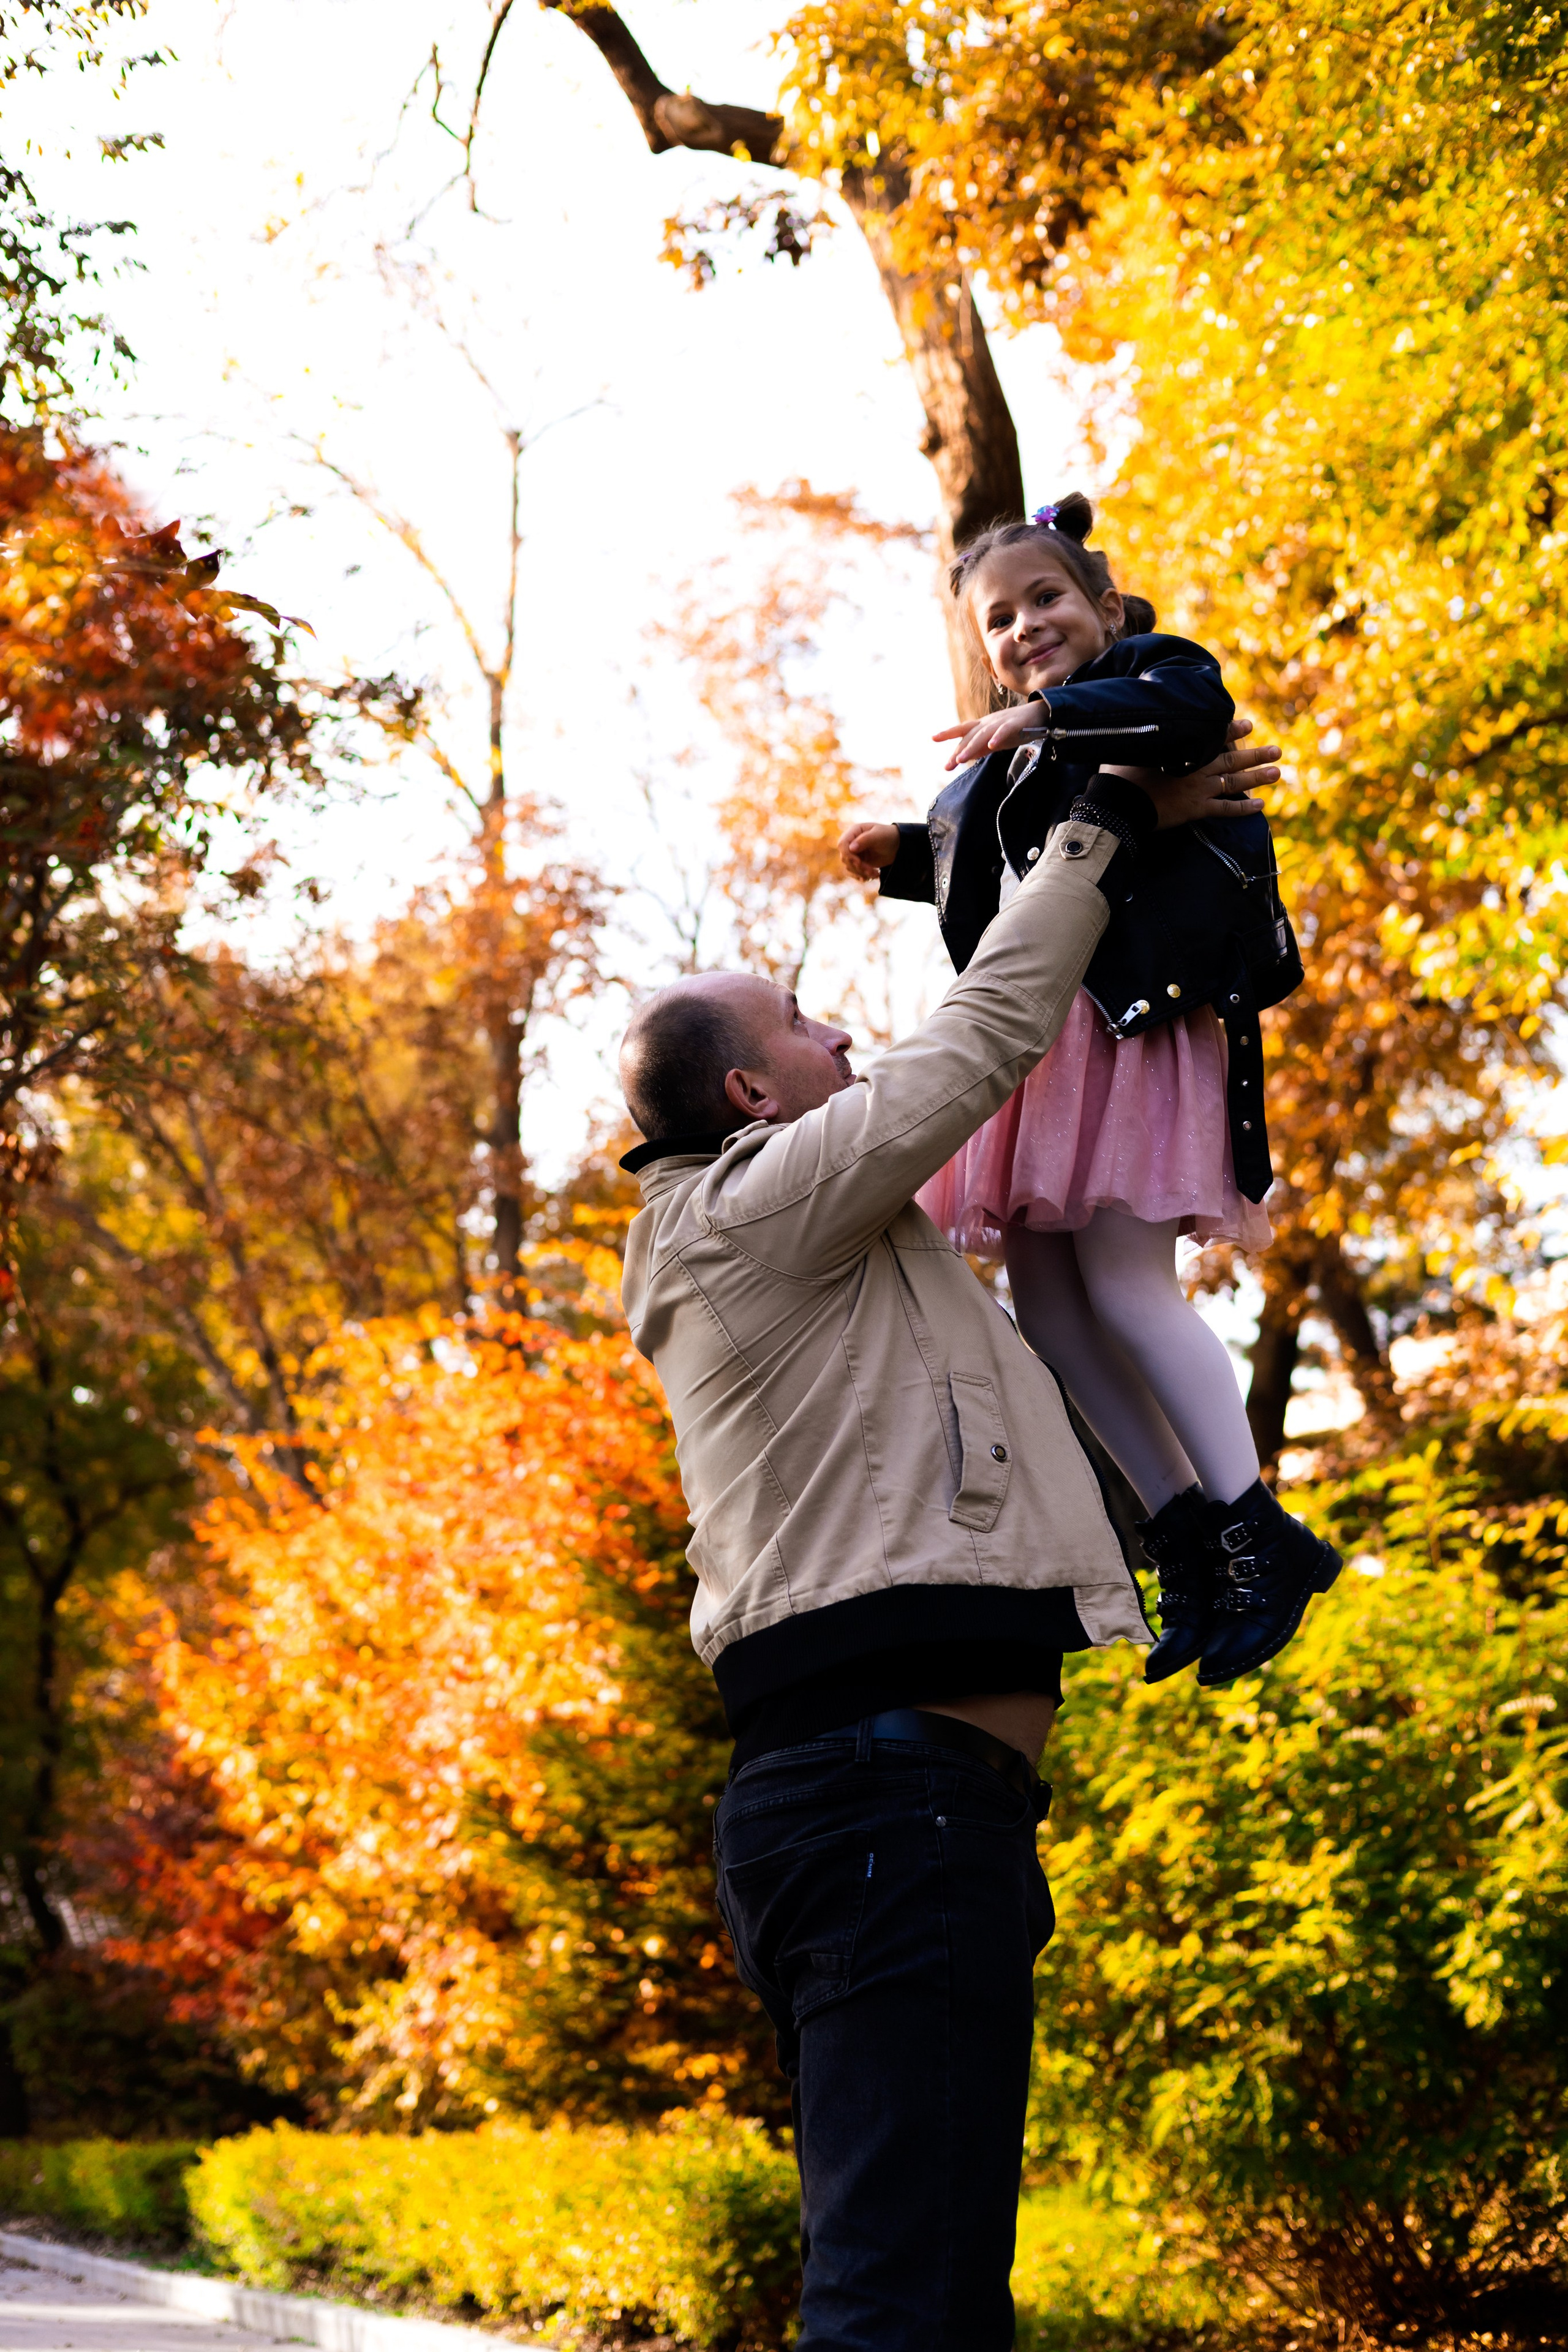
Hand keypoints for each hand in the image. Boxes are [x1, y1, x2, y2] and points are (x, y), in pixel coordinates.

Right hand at [839, 820, 901, 880]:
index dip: (848, 855)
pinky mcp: (858, 862)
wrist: (897, 845)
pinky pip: (854, 872)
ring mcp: (854, 853)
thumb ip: (865, 840)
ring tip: (875, 874)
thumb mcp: (878, 836)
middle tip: (871, 870)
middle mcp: (851, 842)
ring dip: (861, 873)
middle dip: (857, 867)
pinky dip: (861, 876)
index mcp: (853, 832)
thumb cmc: (888, 836)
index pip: (842, 844)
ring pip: (849, 867)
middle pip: (845, 858)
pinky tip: (869, 878)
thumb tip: (851, 848)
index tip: (859, 862)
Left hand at [932, 704, 1043, 772]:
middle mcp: (989, 722)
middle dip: (958, 751)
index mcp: (983, 725)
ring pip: (983, 734)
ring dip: (972, 747)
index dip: (948, 733)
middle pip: (970, 736)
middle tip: (947, 766)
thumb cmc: (1016, 728)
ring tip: (961, 759)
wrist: (1040, 713)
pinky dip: (998, 737)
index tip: (933, 738)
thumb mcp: (995, 739)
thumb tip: (965, 756)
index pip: (962, 729)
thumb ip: (981, 747)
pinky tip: (992, 746)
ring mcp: (1001, 722)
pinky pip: (1005, 731)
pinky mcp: (1015, 724)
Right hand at [1104, 717, 1280, 830]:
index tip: (1248, 725)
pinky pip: (1225, 809)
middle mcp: (1197, 768)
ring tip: (1276, 772)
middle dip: (1256, 755)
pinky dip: (1243, 808)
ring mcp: (1199, 789)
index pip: (1214, 738)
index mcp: (1184, 751)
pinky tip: (1260, 806)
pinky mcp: (1195, 809)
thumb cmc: (1121, 774)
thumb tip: (1137, 725)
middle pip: (1232, 760)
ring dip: (1257, 777)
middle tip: (1277, 750)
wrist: (1120, 802)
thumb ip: (1144, 738)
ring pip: (1235, 781)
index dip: (1232, 731)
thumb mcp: (1132, 748)